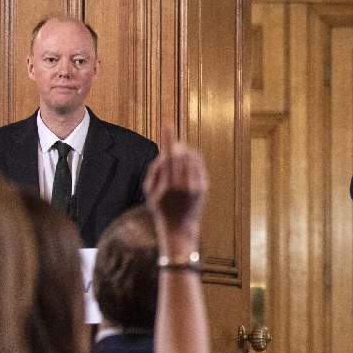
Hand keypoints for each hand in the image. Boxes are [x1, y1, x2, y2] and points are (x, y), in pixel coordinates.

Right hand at [145, 127, 208, 252]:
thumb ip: (154, 171)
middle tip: (172, 144)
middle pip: (182, 154)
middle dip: (176, 146)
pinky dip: (192, 160)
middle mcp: (185, 185)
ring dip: (185, 152)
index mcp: (169, 185)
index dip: (168, 138)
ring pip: (192, 158)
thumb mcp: (149, 192)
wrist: (179, 227)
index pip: (169, 156)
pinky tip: (187, 163)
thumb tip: (164, 153)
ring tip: (178, 156)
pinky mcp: (204, 187)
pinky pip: (199, 165)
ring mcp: (196, 186)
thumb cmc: (161, 208)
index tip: (167, 124)